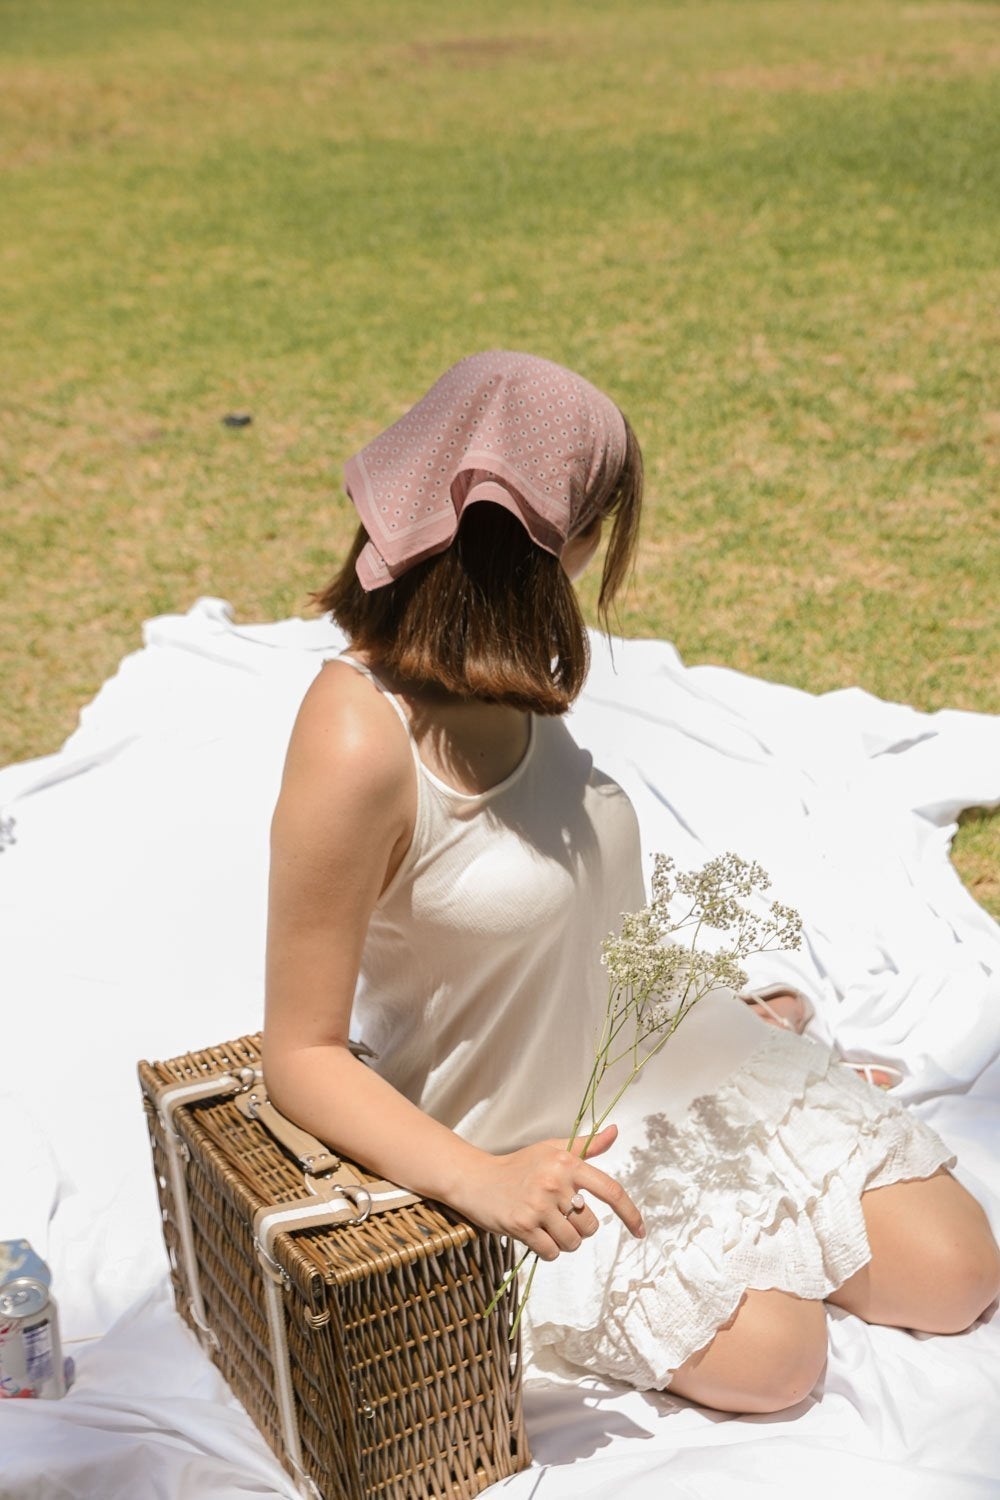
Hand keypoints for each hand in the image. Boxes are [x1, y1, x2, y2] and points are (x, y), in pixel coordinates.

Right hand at [455, 1124, 644, 1260]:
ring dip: (564, 1241)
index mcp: (567, 1163)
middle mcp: (555, 1183)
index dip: (630, 1213)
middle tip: (558, 1215)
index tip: (640, 1231)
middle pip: (591, 1225)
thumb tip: (615, 1131)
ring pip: (573, 1242)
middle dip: (580, 1227)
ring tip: (546, 1225)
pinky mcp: (522, 1226)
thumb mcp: (552, 1149)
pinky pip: (552, 1253)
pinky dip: (548, 1250)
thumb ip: (586, 1145)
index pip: (610, 1191)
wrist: (477, 1179)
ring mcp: (538, 1205)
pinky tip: (535, 1235)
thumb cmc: (519, 1165)